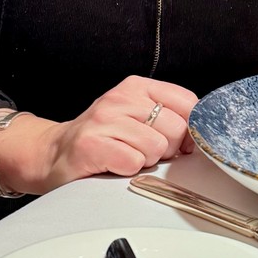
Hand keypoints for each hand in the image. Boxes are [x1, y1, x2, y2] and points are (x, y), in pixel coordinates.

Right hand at [0, 77, 198, 193]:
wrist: (55, 155)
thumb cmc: (102, 139)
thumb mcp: (137, 117)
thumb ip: (170, 118)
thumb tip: (202, 135)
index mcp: (137, 87)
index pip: (187, 102)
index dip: (191, 130)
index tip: (181, 145)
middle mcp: (120, 98)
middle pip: (177, 128)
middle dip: (168, 149)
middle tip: (144, 152)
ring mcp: (104, 119)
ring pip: (156, 146)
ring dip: (145, 160)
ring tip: (125, 156)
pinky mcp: (92, 144)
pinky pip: (133, 162)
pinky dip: (127, 170)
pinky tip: (113, 164)